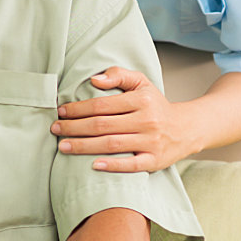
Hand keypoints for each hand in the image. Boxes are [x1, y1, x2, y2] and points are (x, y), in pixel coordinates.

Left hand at [52, 67, 194, 172]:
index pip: (102, 104)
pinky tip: (93, 165)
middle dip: (75, 128)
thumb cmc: (156, 104)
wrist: (186, 128)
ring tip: (63, 146)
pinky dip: (113, 166)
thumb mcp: (141, 83)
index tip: (61, 111)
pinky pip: (132, 165)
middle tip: (55, 129)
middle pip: (103, 125)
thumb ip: (118, 75)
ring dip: (84, 146)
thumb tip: (94, 80)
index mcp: (141, 100)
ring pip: (112, 144)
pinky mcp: (155, 160)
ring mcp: (151, 142)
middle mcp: (147, 120)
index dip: (79, 108)